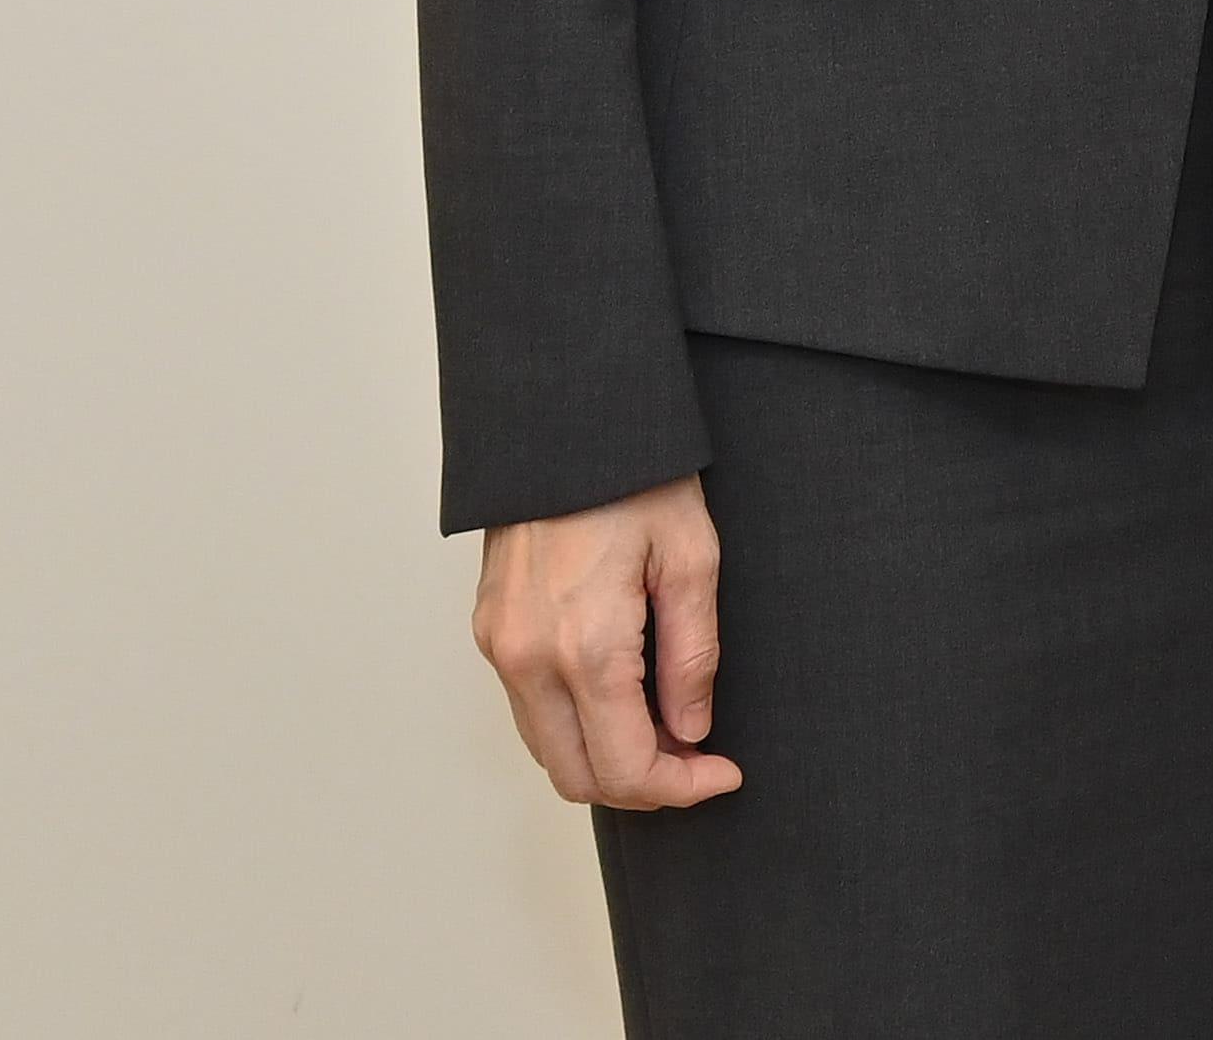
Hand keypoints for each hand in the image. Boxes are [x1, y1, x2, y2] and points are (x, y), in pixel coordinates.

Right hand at [470, 474, 737, 810]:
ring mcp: (500, 648)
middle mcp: (528, 660)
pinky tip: (622, 696)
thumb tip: (692, 729)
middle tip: (699, 758)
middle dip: (644, 785)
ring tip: (666, 723)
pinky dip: (574, 726)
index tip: (723, 775)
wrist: (562, 422)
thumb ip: (693, 655)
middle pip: (579, 779)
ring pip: (548, 752)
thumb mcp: (693, 557)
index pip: (625, 768)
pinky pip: (528, 711)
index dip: (681, 790)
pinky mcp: (489, 631)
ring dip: (605, 758)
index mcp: (585, 647)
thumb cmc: (635, 476)